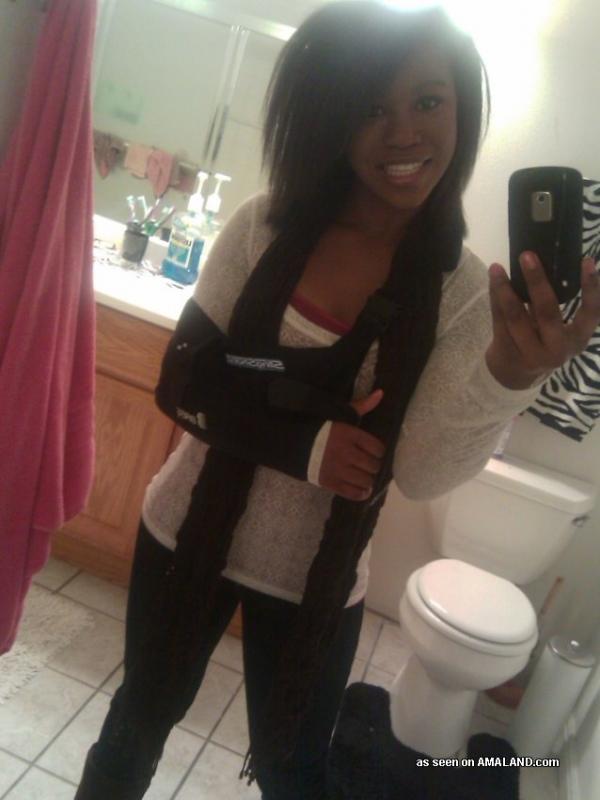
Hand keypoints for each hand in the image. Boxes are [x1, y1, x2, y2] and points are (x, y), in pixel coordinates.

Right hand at [318, 389, 385, 500]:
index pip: (377, 448)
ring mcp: (338, 469)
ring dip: (368, 479)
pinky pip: (353, 493)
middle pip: (373, 466)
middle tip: (369, 465)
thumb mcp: (340, 414)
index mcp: (349, 434)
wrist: (293, 443)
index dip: (379, 451)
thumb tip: (381, 393)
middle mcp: (346, 453)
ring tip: (364, 475)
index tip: (374, 452)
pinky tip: (362, 488)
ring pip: (365, 480)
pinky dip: (361, 493)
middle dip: (373, 466)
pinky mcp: (330, 483)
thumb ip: (362, 406)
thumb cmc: (321, 428)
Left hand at [485, 252, 599, 389]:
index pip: (591, 312)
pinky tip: (493, 281)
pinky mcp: (508, 353)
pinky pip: (499, 321)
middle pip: (546, 311)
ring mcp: (531, 355)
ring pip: (516, 316)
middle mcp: (558, 349)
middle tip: (527, 255)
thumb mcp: (557, 329)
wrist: (515, 375)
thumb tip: (544, 261)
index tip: (587, 261)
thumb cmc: (542, 342)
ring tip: (497, 267)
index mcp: (577, 339)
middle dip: (536, 281)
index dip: (591, 287)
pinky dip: (495, 298)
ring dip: (505, 288)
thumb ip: (554, 304)